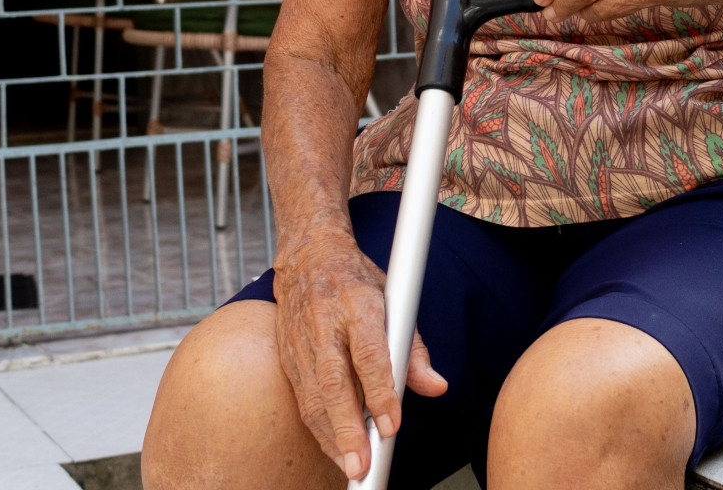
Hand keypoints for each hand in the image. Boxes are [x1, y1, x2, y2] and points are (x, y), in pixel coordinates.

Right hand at [272, 228, 447, 480]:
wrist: (306, 255)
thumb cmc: (356, 280)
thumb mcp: (395, 299)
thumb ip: (414, 348)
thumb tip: (436, 387)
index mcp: (356, 303)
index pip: (368, 353)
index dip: (380, 391)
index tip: (392, 424)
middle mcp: (324, 323)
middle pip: (334, 382)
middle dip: (349, 427)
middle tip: (364, 464)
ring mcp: (300, 341)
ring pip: (314, 397)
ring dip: (332, 436)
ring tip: (352, 467)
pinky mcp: (286, 356)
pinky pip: (303, 399)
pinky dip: (320, 428)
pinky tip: (336, 449)